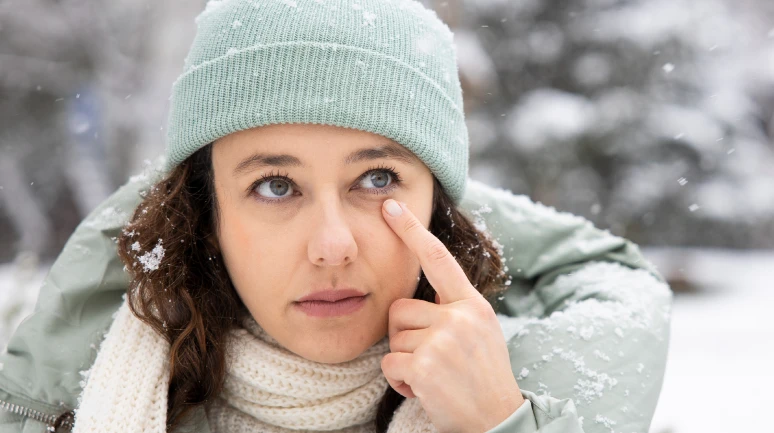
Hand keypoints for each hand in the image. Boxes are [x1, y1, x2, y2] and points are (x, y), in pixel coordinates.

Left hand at [380, 199, 524, 432]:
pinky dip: (400, 381)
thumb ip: (453, 309)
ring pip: (393, 338)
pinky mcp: (427, 365)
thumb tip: (418, 296)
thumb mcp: (479, 331)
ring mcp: (444, 340)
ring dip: (405, 360)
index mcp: (472, 305)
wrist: (499, 419)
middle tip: (433, 359)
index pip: (438, 260)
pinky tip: (425, 389)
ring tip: (434, 375)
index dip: (412, 232)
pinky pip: (390, 364)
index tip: (391, 208)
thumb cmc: (482, 375)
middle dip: (406, 336)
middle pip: (400, 310)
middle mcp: (460, 317)